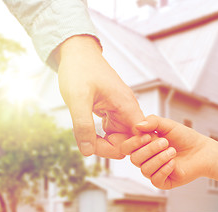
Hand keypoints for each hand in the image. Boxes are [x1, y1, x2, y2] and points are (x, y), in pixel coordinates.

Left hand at [56, 35, 143, 157]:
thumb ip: (83, 125)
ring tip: (86, 136)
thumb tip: (88, 151)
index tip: (101, 144)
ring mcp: (120, 110)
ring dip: (105, 143)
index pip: (140, 137)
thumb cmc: (79, 70)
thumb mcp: (78, 98)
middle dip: (110, 147)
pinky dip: (101, 136)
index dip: (126, 148)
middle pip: (130, 141)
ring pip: (121, 138)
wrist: (76, 52)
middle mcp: (128, 109)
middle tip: (88, 142)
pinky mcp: (112, 111)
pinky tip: (88, 131)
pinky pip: (113, 131)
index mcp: (127, 105)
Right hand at [121, 115, 214, 188]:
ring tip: (173, 151)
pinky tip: (173, 163)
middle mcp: (145, 159)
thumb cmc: (184, 137)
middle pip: (134, 159)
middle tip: (166, 142)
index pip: (126, 148)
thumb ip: (152, 122)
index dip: (134, 143)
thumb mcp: (167, 125)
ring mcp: (154, 172)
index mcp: (142, 146)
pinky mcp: (164, 182)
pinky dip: (164, 170)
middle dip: (150, 149)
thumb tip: (137, 126)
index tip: (148, 136)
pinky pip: (155, 180)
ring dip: (159, 159)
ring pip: (145, 170)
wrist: (202, 150)